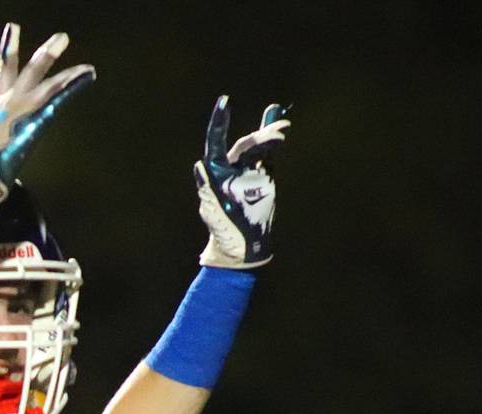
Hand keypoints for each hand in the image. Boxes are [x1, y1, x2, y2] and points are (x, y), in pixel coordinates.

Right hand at [0, 23, 94, 210]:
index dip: (8, 50)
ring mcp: (23, 110)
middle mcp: (10, 101)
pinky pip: (59, 100)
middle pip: (30, 70)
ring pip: (49, 83)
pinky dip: (74, 86)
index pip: (3, 71)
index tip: (12, 31)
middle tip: (62, 37)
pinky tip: (89, 74)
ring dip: (67, 70)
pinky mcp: (35, 122)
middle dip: (45, 54)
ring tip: (85, 61)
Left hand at [195, 96, 290, 267]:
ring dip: (269, 137)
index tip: (225, 101)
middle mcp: (229, 169)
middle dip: (261, 136)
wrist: (244, 244)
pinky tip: (279, 127)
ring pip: (257, 149)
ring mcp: (245, 172)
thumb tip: (198, 166)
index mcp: (215, 172)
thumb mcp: (216, 208)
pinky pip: (266, 156)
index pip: (216, 141)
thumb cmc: (226, 227)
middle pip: (244, 145)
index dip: (220, 121)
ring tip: (282, 128)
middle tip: (280, 131)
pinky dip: (271, 142)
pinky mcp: (260, 178)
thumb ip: (208, 185)